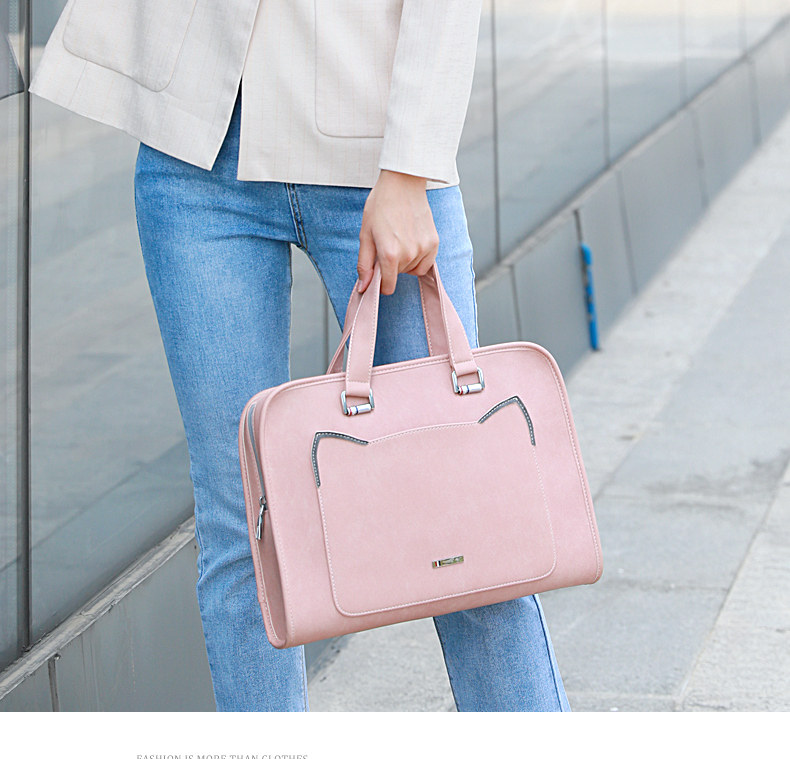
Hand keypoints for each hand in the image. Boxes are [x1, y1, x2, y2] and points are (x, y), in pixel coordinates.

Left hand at [357, 169, 439, 295]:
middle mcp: (409, 254)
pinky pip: (426, 263)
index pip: (388, 286)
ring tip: (400, 239)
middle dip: (391, 265)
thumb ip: (365, 264)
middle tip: (388, 242)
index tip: (378, 274)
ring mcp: (424, 248)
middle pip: (399, 275)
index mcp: (389, 254)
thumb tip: (364, 288)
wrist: (402, 184)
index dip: (381, 283)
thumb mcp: (365, 235)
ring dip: (405, 262)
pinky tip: (411, 241)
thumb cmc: (381, 206)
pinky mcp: (434, 243)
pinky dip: (418, 258)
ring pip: (413, 270)